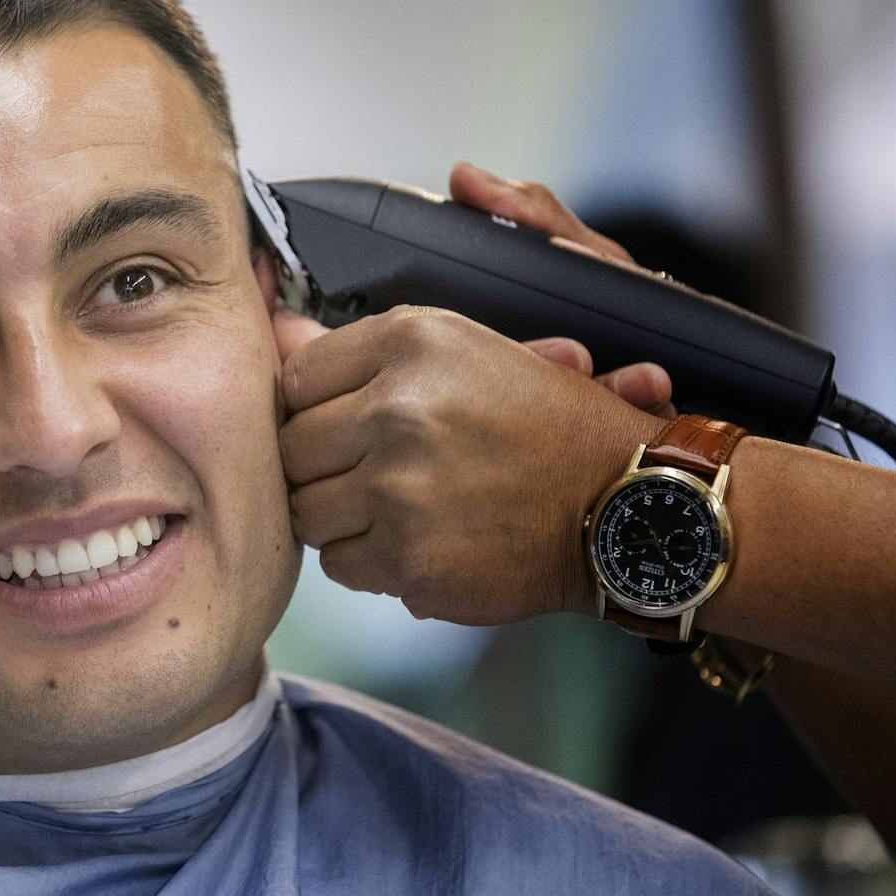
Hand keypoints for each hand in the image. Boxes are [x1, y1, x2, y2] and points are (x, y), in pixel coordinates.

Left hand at [273, 163, 675, 623]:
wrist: (622, 506)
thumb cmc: (546, 424)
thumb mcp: (464, 352)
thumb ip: (359, 350)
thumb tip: (273, 332)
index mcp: (409, 342)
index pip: (296, 376)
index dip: (314, 407)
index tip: (342, 423)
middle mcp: (397, 409)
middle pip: (291, 448)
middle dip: (322, 465)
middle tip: (369, 471)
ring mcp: (398, 489)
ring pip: (306, 511)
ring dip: (340, 515)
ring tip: (396, 506)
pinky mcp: (407, 558)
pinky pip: (338, 563)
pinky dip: (366, 559)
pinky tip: (413, 540)